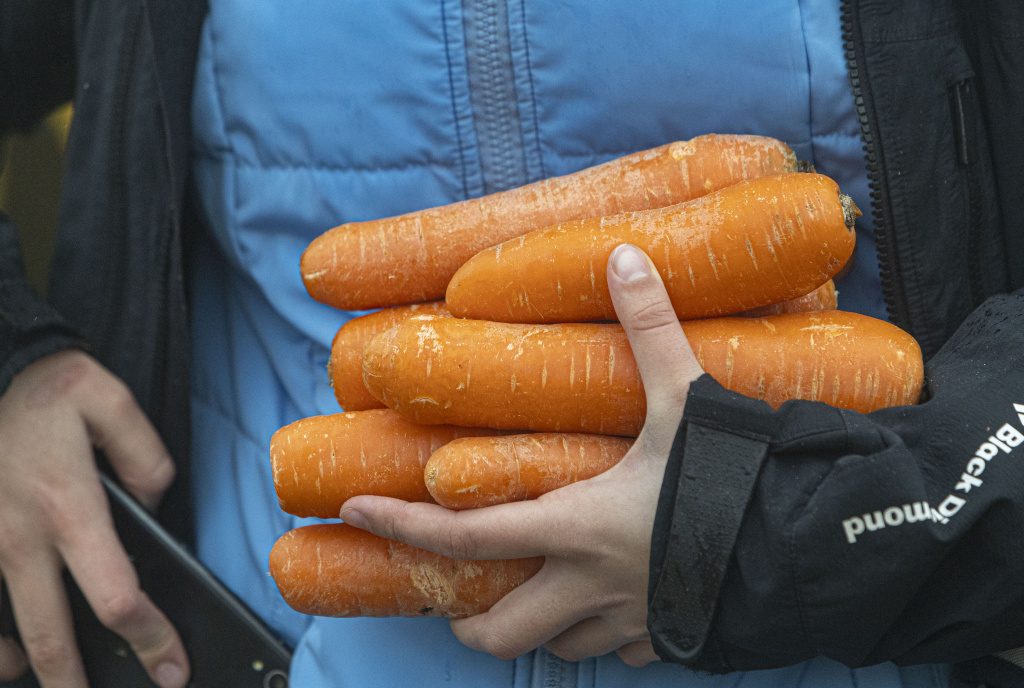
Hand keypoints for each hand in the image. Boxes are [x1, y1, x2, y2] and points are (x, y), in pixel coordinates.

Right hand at [0, 350, 189, 687]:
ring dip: (31, 665)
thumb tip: (154, 507)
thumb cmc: (47, 390)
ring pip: (1, 633)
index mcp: (67, 507)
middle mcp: (19, 537)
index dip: (148, 638)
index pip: (114, 595)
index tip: (171, 666)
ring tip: (59, 679)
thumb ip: (146, 457)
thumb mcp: (110, 401)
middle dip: (82, 681)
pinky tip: (11, 650)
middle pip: (53, 635)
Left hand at [340, 244, 702, 665]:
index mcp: (576, 526)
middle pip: (502, 630)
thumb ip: (650, 329)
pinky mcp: (670, 641)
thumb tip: (622, 255)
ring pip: (561, 647)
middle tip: (459, 602)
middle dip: (470, 623)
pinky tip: (616, 605)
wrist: (812, 552)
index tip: (356, 513)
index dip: (403, 526)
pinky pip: (622, 651)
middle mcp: (591, 585)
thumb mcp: (688, 399)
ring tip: (538, 594)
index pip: (466, 536)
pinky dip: (605, 633)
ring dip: (541, 626)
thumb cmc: (737, 481)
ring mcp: (631, 622)